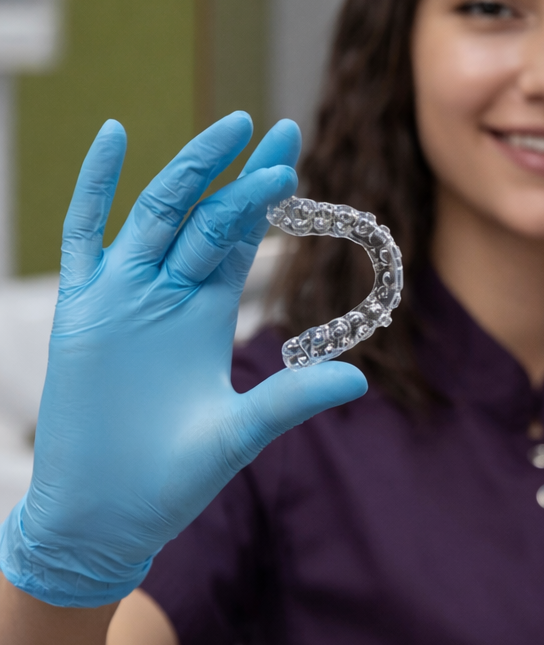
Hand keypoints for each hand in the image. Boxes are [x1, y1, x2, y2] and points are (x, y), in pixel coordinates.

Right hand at [0, 114, 365, 605]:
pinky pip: (82, 233)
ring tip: (228, 129)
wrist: (103, 515)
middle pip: (207, 216)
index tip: (293, 154)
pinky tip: (114, 136)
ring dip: (190, 170)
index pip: (241, 238)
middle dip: (241, 175)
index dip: (265, 198)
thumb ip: (292, 400)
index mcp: (207, 313)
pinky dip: (96, 185)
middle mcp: (167, 294)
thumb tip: (362, 380)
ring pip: (157, 214)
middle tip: (278, 129)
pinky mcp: (79, 310)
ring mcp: (121, 295)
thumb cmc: (171, 478)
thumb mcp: (240, 433)